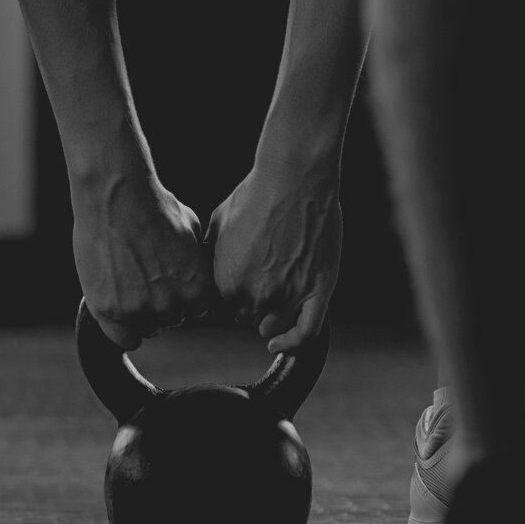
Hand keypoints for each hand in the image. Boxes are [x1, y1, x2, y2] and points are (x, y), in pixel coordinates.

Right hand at [72, 173, 215, 348]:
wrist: (118, 197)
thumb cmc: (154, 207)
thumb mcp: (192, 232)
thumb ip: (195, 260)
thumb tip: (195, 269)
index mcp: (199, 290)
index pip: (194, 310)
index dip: (179, 296)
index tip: (166, 283)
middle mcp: (173, 306)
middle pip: (170, 319)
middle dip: (160, 303)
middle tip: (143, 278)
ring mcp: (141, 311)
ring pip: (145, 328)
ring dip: (139, 313)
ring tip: (127, 282)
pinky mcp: (110, 311)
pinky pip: (122, 339)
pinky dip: (122, 331)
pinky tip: (117, 311)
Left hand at [205, 165, 341, 352]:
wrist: (293, 179)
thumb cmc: (254, 195)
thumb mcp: (218, 223)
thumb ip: (212, 254)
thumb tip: (206, 265)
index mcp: (226, 283)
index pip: (223, 309)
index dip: (230, 299)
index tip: (238, 288)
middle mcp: (255, 295)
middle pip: (247, 318)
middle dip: (250, 305)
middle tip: (259, 283)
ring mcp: (288, 296)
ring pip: (274, 325)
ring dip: (271, 318)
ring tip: (273, 299)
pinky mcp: (318, 290)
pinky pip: (307, 332)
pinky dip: (293, 343)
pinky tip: (281, 344)